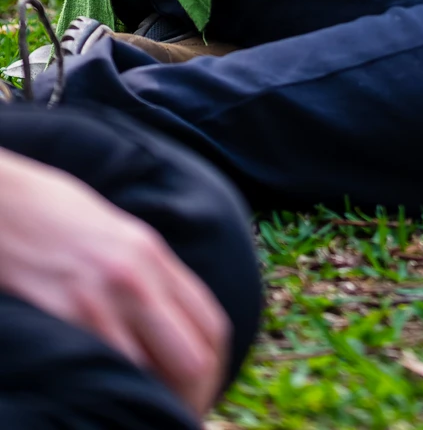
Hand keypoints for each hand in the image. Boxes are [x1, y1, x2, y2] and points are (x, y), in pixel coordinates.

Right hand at [0, 149, 229, 416]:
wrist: (8, 202)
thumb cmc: (59, 219)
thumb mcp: (119, 238)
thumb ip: (150, 278)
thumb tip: (175, 326)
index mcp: (154, 256)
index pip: (212, 326)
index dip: (215, 370)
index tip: (203, 392)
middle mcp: (137, 278)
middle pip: (193, 359)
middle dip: (192, 397)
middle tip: (176, 414)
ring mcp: (101, 300)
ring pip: (151, 375)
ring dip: (152, 401)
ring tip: (144, 413)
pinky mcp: (63, 317)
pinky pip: (103, 370)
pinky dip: (112, 391)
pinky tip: (107, 398)